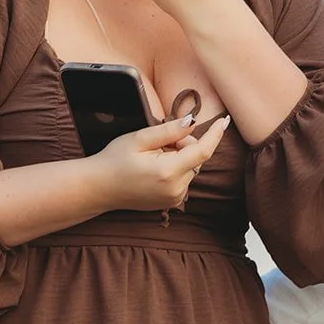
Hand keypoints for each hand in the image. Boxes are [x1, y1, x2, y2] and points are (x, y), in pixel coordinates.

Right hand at [89, 114, 231, 211]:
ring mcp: (174, 199)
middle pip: (196, 156)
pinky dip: (175, 168)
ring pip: (191, 167)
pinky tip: (153, 169)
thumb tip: (193, 122)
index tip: (224, 120)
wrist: (98, 188)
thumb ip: (169, 131)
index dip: (214, 134)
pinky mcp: (171, 202)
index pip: (202, 151)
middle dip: (183, 144)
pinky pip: (184, 178)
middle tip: (157, 143)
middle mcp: (175, 189)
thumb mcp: (139, 138)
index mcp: (168, 172)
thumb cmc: (114, 160)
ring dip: (178, 157)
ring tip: (151, 158)